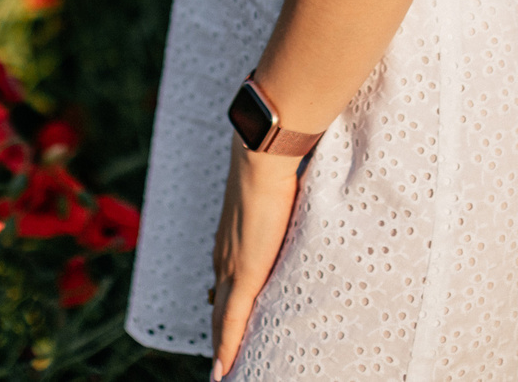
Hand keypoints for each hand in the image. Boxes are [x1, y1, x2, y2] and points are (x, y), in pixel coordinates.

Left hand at [208, 139, 305, 378]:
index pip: (224, 283)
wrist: (263, 158)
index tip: (223, 325)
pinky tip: (222, 370)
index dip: (223, 307)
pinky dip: (225, 346)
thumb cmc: (275, 167)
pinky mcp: (243, 273)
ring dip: (221, 345)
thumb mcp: (279, 197)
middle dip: (219, 334)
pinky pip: (230, 319)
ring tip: (223, 371)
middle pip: (218, 306)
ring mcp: (231, 266)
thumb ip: (283, 209)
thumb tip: (299, 201)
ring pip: (220, 318)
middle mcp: (224, 255)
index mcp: (231, 239)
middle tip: (222, 361)